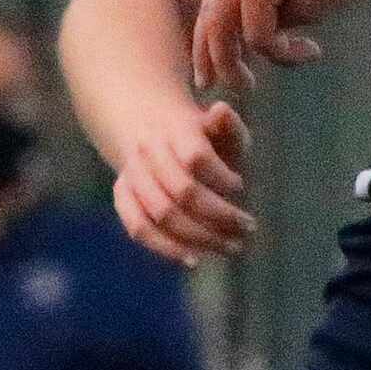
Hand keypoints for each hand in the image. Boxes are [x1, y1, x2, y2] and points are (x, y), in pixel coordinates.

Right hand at [113, 100, 253, 267]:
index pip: (196, 158)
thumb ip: (230, 125)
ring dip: (199, 236)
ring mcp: (132, 177)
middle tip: (247, 227)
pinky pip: (138, 228)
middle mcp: (148, 154)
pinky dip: (165, 247)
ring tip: (232, 247)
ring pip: (161, 215)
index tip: (242, 186)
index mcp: (175, 131)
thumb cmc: (201, 137)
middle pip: (181, 192)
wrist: (153, 134)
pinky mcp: (123, 197)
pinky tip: (195, 259)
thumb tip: (221, 109)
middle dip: (219, 214)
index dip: (221, 177)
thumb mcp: (221, 127)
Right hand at [189, 0, 370, 94]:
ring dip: (210, 37)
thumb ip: (285, 21)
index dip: (279, 53)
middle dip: (216, 56)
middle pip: (216, 18)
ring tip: (208, 69)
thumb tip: (260, 35)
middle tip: (214, 86)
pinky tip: (231, 32)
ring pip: (215, 1)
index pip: (255, 32)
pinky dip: (228, 11)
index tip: (313, 53)